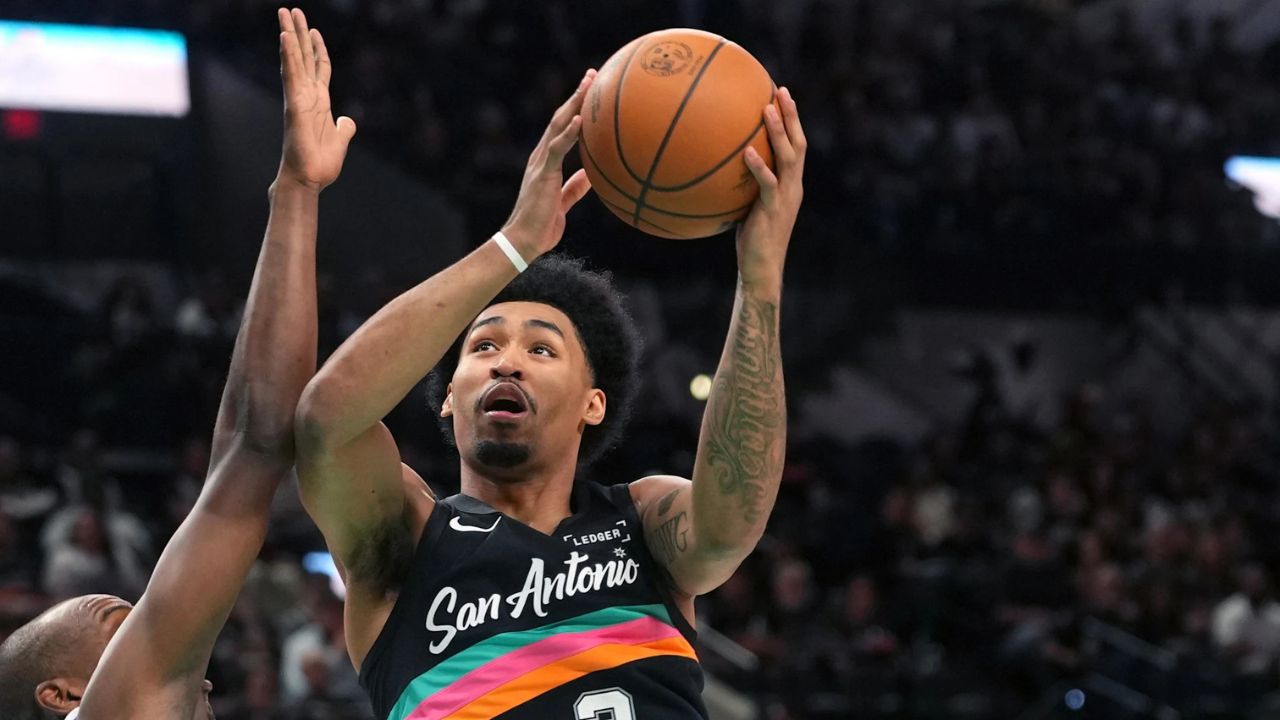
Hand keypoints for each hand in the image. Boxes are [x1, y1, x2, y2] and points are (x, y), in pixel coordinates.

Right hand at [276, 8, 355, 191]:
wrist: (310, 180)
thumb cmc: (320, 164)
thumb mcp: (340, 140)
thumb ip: (345, 128)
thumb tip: (348, 120)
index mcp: (319, 102)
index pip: (318, 68)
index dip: (317, 48)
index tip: (313, 29)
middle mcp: (307, 96)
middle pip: (303, 57)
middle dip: (297, 32)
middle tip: (291, 10)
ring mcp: (298, 99)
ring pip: (294, 60)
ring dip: (289, 36)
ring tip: (284, 13)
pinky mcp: (294, 106)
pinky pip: (291, 77)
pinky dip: (288, 57)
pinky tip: (285, 38)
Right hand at [500, 69, 596, 258]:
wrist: (523, 241)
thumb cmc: (541, 225)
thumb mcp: (563, 202)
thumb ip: (575, 187)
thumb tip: (591, 176)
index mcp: (546, 162)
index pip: (562, 128)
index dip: (576, 108)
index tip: (591, 91)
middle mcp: (541, 156)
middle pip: (560, 118)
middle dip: (577, 95)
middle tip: (592, 74)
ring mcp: (540, 163)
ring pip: (558, 125)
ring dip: (575, 104)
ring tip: (589, 84)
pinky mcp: (543, 173)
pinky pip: (557, 149)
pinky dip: (569, 133)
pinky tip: (581, 120)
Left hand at [737, 87, 805, 291]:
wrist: (762, 269)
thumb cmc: (751, 241)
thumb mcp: (748, 207)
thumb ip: (744, 186)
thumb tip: (721, 167)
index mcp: (791, 185)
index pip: (796, 147)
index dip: (792, 121)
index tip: (782, 96)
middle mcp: (793, 187)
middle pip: (798, 145)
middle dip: (791, 116)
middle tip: (781, 91)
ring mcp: (785, 198)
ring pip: (787, 159)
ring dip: (778, 133)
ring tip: (766, 109)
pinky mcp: (772, 211)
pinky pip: (767, 184)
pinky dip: (759, 167)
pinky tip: (746, 151)